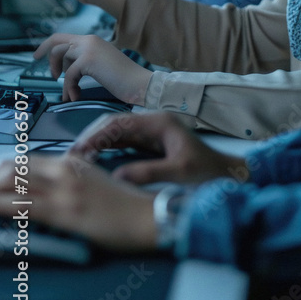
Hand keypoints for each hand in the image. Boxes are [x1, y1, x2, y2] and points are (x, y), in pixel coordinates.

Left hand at [0, 155, 156, 251]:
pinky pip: (23, 207)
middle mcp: (64, 171)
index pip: (26, 161)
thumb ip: (70, 177)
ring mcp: (63, 191)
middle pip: (14, 169)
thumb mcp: (94, 180)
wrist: (146, 215)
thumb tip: (47, 185)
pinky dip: (2, 206)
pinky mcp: (64, 213)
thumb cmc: (124, 203)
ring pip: (13, 185)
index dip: (4, 170)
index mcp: (72, 162)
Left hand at [34, 33, 151, 104]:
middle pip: (57, 41)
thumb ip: (86, 61)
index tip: (38, 55)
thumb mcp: (102, 64)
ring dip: (60, 76)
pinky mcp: (89, 60)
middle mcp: (89, 40)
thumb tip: (69, 68)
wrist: (140, 83)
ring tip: (68, 91)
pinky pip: (69, 74)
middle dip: (49, 57)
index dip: (48, 45)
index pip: (63, 37)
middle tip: (52, 75)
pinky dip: (69, 88)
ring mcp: (89, 48)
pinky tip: (75, 97)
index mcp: (93, 40)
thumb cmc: (124, 79)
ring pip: (60, 55)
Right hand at [69, 109, 248, 185]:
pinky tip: (94, 160)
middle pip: (114, 124)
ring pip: (116, 133)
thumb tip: (116, 177)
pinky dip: (106, 149)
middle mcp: (153, 122)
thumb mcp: (179, 172)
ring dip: (97, 143)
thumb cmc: (207, 172)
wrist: (228, 175)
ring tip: (78, 160)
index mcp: (159, 122)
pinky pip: (123, 142)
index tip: (79, 151)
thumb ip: (149, 172)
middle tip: (72, 157)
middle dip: (92, 137)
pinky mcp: (151, 144)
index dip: (96, 135)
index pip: (119, 123)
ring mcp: (152, 132)